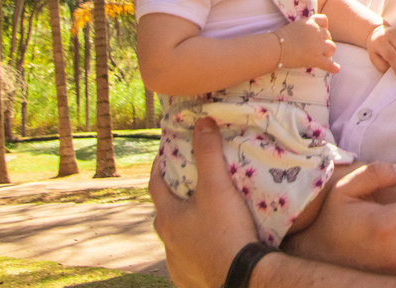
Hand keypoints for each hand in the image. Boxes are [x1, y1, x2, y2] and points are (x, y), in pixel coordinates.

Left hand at [149, 117, 257, 287]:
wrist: (240, 278)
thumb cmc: (226, 231)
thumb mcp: (218, 187)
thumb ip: (209, 154)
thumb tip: (202, 122)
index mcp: (168, 217)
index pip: (155, 185)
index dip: (159, 166)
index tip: (165, 153)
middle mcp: (167, 242)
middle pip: (165, 212)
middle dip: (174, 196)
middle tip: (189, 183)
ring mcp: (176, 263)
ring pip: (176, 237)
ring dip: (185, 224)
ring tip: (203, 214)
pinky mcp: (190, 279)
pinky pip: (188, 258)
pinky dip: (195, 248)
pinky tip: (210, 245)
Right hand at [279, 14, 338, 72]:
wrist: (275, 48)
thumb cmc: (279, 39)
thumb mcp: (294, 27)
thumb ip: (304, 29)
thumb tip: (308, 37)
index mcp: (310, 22)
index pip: (323, 20)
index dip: (323, 27)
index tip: (319, 32)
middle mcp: (317, 32)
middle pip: (328, 35)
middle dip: (323, 41)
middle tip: (314, 48)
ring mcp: (318, 45)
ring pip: (332, 48)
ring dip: (328, 52)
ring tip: (321, 56)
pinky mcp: (316, 58)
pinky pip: (329, 64)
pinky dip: (333, 67)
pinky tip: (336, 69)